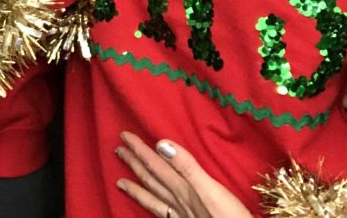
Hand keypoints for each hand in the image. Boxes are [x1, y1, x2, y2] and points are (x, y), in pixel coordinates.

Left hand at [115, 131, 252, 217]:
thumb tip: (162, 145)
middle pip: (151, 179)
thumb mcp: (210, 188)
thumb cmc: (228, 216)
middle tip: (118, 151)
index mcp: (182, 188)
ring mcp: (180, 214)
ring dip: (137, 187)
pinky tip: (150, 207)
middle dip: (134, 164)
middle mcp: (177, 201)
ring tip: (120, 182)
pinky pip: (161, 213)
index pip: (155, 165)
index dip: (140, 150)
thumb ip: (187, 167)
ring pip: (153, 197)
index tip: (124, 137)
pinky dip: (152, 207)